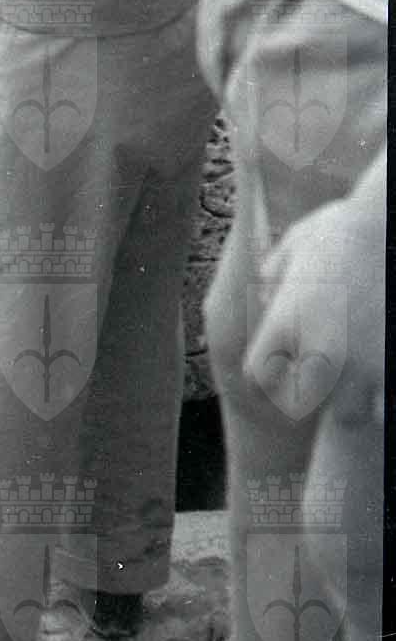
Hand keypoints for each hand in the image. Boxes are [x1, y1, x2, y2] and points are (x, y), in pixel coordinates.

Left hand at [246, 192, 384, 424]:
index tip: (278, 372)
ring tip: (358, 374)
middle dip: (310, 394)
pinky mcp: (394, 367)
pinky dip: (383, 398)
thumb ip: (274, 278)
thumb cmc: (340, 231)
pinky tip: (382, 374)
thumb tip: (266, 300)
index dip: (265, 378)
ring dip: (353, 401)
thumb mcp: (293, 246)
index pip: (257, 376)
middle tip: (322, 376)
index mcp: (285, 322)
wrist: (386, 227)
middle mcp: (320, 349)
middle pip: (304, 403)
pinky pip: (386, 406)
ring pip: (351, 413)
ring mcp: (363, 363)